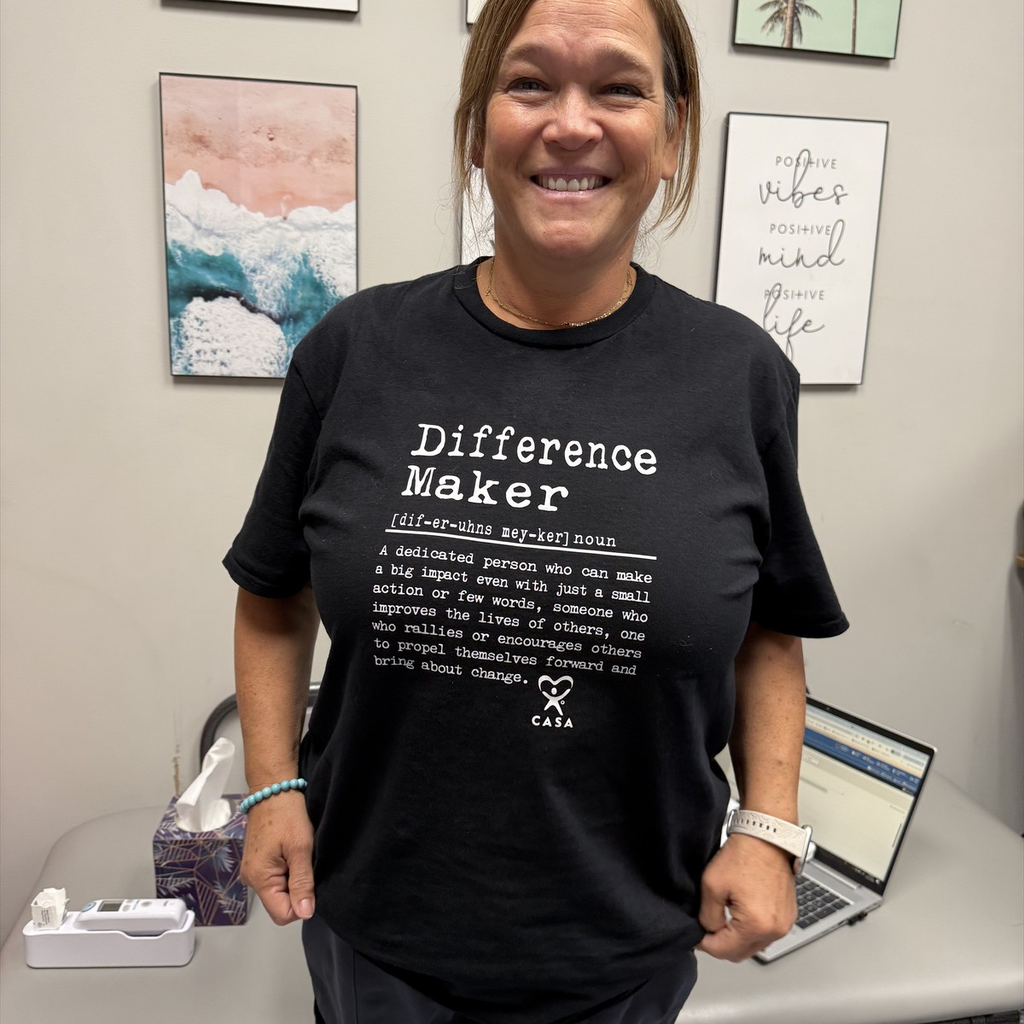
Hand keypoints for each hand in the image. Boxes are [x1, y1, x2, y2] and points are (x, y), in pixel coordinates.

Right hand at [240, 793, 314, 924]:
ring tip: (299, 856)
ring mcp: (252, 870)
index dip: (301, 904)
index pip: (282, 914)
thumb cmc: (286, 814)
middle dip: (297, 891)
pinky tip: (292, 853)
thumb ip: (303, 882)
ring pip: (278, 891)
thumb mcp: (301, 848)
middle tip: (305, 864)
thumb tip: (305, 913)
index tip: (311, 882)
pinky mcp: (256, 862)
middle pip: (279, 904)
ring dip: (293, 879)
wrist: (272, 789)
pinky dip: (287, 871)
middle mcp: (251, 879)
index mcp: (259, 878)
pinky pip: (274, 878)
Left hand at [696, 834, 796, 960]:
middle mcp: (775, 929)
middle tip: (707, 929)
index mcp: (756, 925)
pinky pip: (766, 933)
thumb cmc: (744, 855)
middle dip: (721, 944)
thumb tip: (708, 931)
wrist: (766, 837)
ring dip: (737, 938)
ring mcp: (785, 924)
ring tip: (722, 919)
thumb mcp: (712, 885)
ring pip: (754, 945)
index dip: (706, 944)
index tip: (697, 937)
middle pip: (741, 953)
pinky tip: (739, 914)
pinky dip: (751, 930)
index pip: (725, 951)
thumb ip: (707, 916)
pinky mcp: (788, 916)